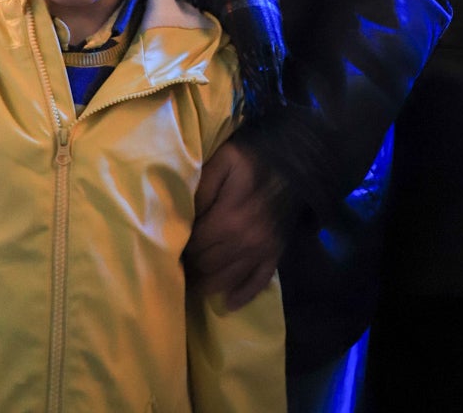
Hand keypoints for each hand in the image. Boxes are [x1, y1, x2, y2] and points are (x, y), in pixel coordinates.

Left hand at [185, 140, 285, 309]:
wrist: (295, 160)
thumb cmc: (253, 157)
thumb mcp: (222, 160)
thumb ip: (202, 188)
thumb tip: (183, 216)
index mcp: (229, 217)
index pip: (196, 244)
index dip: (180, 249)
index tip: (167, 250)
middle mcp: (246, 240)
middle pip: (208, 265)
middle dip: (190, 268)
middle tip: (176, 268)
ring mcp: (262, 250)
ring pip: (229, 279)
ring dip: (208, 287)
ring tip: (191, 287)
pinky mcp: (275, 253)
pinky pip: (259, 281)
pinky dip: (244, 295)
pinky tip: (228, 304)